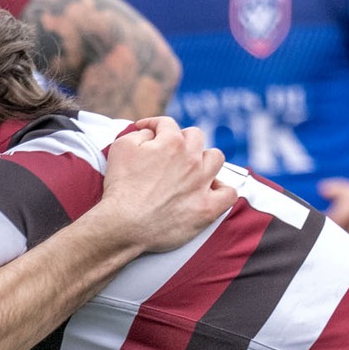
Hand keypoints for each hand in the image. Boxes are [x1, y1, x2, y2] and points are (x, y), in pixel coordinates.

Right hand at [94, 117, 235, 253]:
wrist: (124, 225)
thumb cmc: (120, 187)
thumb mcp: (121, 148)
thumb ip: (140, 133)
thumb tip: (151, 133)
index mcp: (171, 142)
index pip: (168, 124)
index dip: (155, 126)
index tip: (148, 132)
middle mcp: (191, 159)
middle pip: (196, 137)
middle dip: (182, 140)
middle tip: (170, 153)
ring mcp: (201, 184)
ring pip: (216, 159)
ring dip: (205, 160)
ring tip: (194, 169)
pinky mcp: (207, 209)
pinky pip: (229, 194)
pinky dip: (222, 191)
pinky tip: (212, 192)